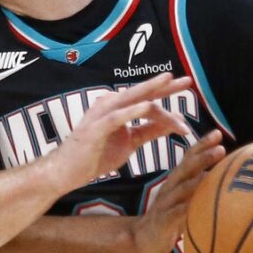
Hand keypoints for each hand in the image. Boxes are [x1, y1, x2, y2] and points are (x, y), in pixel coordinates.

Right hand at [47, 74, 194, 192]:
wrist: (66, 172)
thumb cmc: (95, 156)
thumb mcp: (130, 142)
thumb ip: (150, 130)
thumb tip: (174, 122)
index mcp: (118, 108)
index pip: (146, 97)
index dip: (166, 92)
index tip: (186, 88)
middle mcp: (109, 105)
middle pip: (142, 93)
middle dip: (164, 86)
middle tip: (186, 80)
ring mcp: (101, 115)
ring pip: (131, 100)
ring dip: (154, 96)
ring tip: (170, 85)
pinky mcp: (94, 128)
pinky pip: (116, 117)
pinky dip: (132, 110)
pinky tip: (148, 106)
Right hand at [132, 130, 225, 252]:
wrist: (143, 239)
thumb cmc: (171, 218)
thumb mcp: (186, 199)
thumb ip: (202, 188)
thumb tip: (229, 179)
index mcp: (177, 181)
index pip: (189, 158)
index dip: (202, 145)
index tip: (217, 133)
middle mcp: (171, 188)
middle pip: (186, 168)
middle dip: (202, 156)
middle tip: (220, 148)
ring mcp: (165, 204)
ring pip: (181, 189)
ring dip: (196, 181)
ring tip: (211, 175)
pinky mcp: (163, 221)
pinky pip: (176, 214)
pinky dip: (187, 209)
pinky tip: (198, 207)